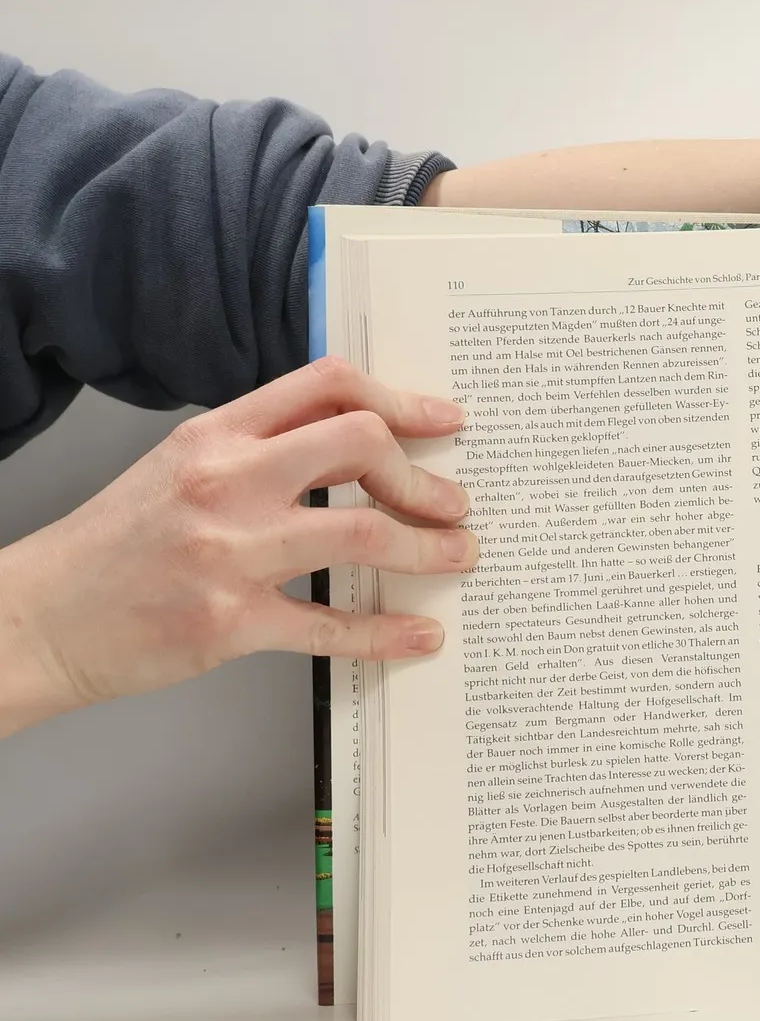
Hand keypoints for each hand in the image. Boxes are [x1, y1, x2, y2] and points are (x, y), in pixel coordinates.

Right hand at [0, 358, 474, 736]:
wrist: (37, 619)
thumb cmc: (115, 543)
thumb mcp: (183, 465)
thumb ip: (264, 446)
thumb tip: (360, 441)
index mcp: (217, 435)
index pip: (329, 386)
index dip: (402, 400)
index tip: (444, 422)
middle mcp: (227, 482)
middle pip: (360, 444)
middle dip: (422, 477)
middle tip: (452, 503)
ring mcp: (230, 553)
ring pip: (362, 532)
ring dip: (427, 547)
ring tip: (457, 555)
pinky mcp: (229, 623)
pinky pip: (331, 625)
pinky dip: (387, 632)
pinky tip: (419, 634)